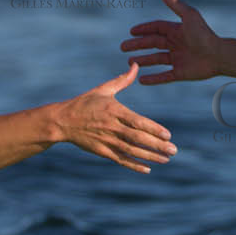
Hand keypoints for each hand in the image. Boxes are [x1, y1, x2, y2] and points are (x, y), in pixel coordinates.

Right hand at [54, 63, 176, 172]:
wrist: (62, 121)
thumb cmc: (84, 103)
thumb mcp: (103, 89)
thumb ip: (122, 80)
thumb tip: (135, 65)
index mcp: (114, 111)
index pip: (137, 121)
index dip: (153, 129)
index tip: (168, 134)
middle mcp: (112, 127)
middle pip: (137, 138)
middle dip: (157, 145)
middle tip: (174, 150)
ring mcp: (107, 141)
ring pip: (132, 151)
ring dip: (150, 157)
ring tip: (166, 159)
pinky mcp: (102, 151)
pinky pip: (121, 159)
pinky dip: (134, 165)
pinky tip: (147, 169)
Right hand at [122, 0, 223, 84]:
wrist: (218, 55)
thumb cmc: (204, 34)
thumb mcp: (188, 16)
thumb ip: (174, 4)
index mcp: (177, 31)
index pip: (156, 29)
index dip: (144, 30)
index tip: (131, 32)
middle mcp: (176, 44)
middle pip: (153, 44)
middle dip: (138, 45)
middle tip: (123, 47)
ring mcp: (178, 59)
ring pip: (156, 60)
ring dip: (143, 61)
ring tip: (130, 62)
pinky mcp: (181, 73)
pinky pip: (164, 76)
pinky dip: (153, 79)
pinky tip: (141, 80)